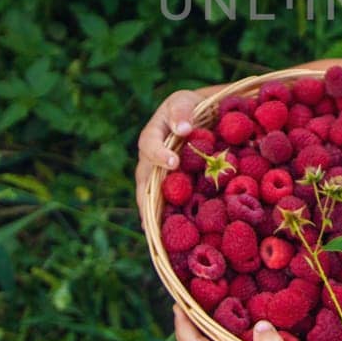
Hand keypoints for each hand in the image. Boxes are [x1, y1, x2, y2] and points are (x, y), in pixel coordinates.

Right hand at [135, 86, 215, 230]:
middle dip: (148, 202)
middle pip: (143, 184)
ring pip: (151, 200)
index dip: (159, 155)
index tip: (173, 163)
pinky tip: (172, 239)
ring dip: (155, 218)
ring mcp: (158, 177)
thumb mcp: (184, 101)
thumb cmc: (188, 109)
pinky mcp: (170, 189)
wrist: (198, 120)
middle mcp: (149, 161)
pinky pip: (165, 206)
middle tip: (155, 219)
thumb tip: (182, 129)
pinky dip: (167, 221)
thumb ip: (182, 111)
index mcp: (151, 137)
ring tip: (159, 238)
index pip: (149, 147)